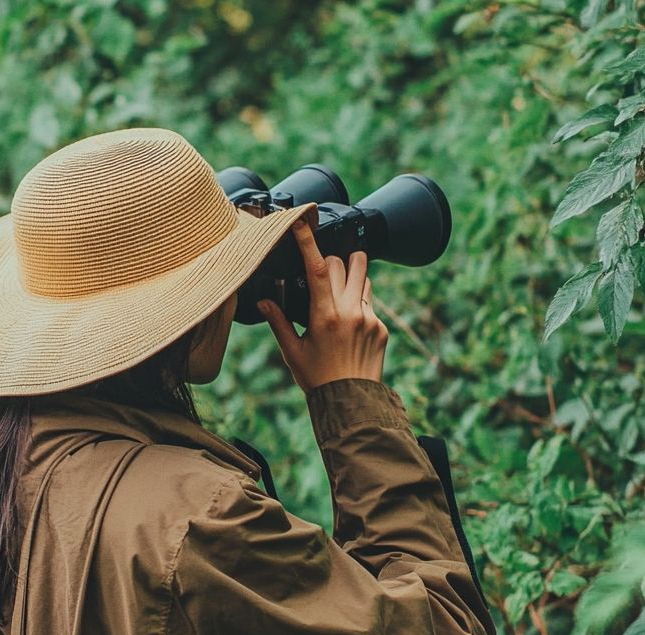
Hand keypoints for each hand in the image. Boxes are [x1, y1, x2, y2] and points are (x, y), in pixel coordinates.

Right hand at [257, 219, 387, 391]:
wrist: (351, 401)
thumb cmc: (317, 379)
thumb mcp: (292, 351)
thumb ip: (278, 322)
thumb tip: (263, 302)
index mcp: (324, 316)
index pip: (316, 268)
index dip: (308, 241)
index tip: (301, 222)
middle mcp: (350, 312)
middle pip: (344, 262)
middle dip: (331, 261)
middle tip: (320, 276)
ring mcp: (369, 318)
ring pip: (362, 277)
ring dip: (349, 277)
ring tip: (337, 297)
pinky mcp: (381, 327)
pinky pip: (370, 301)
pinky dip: (358, 303)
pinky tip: (349, 324)